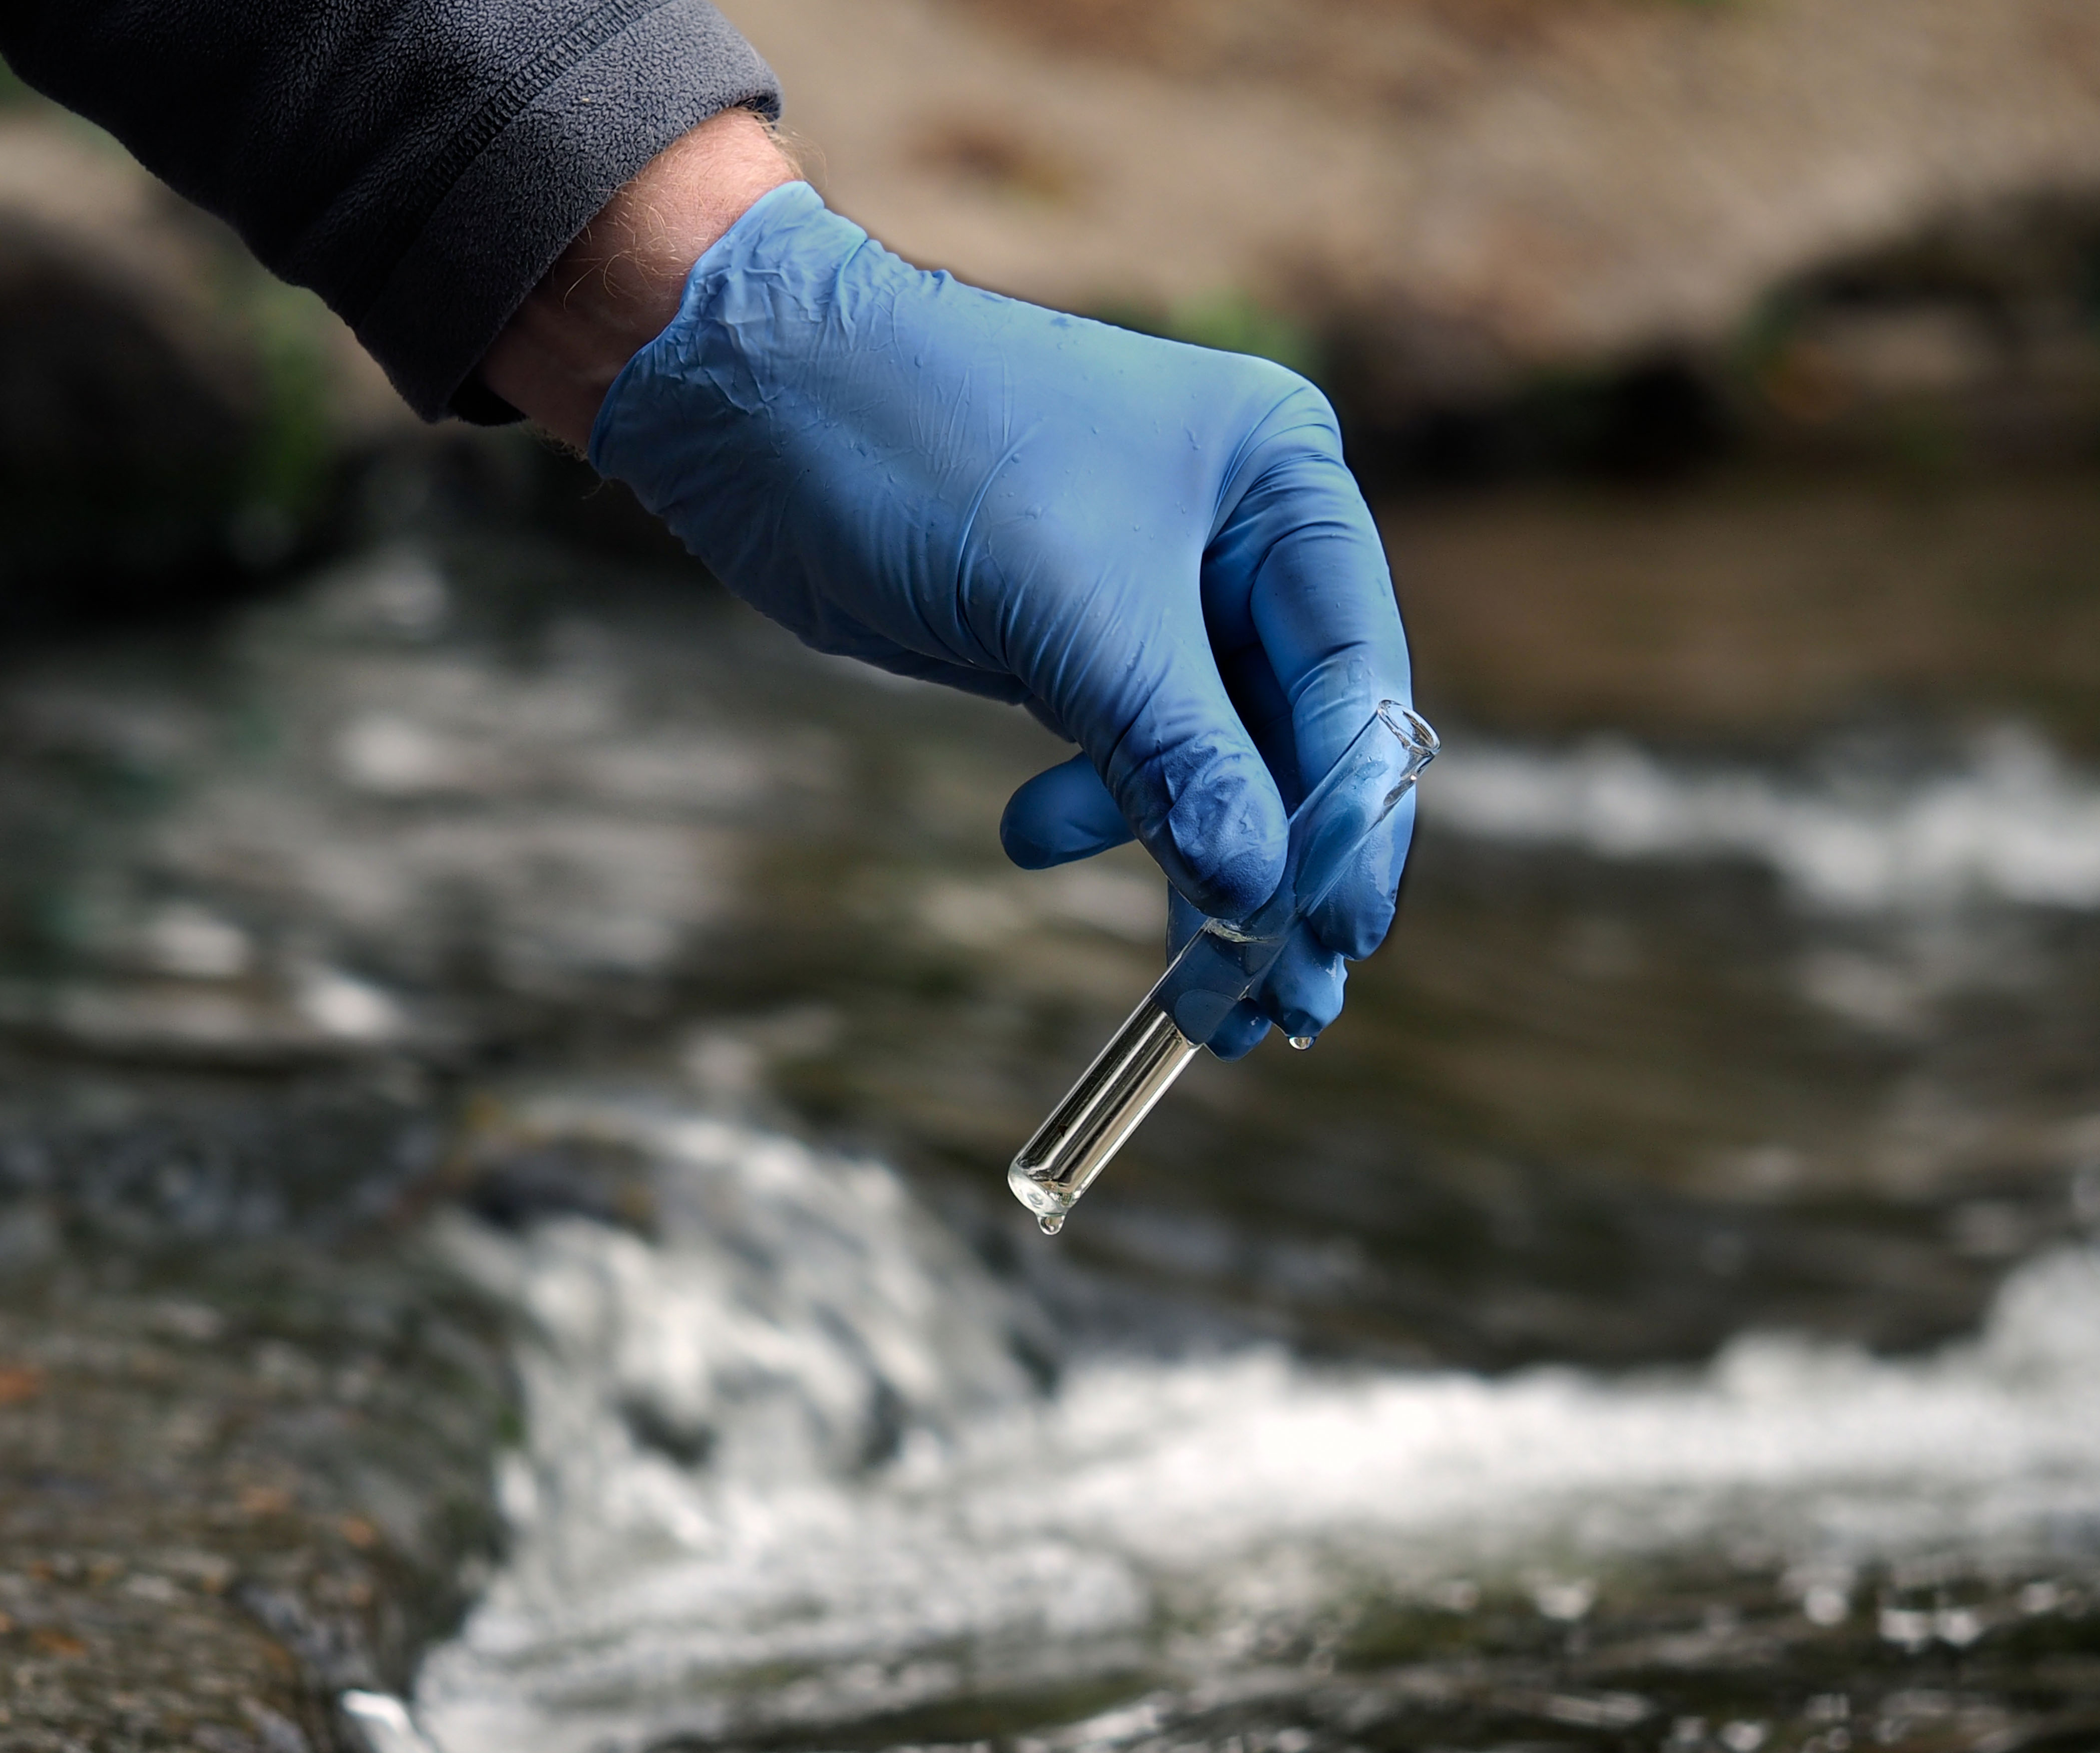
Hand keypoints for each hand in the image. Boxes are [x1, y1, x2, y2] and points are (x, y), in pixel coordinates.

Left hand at [501, 158, 1411, 1055]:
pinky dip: (1117, 823)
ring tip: (1194, 998)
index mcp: (1281, 479)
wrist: (747, 399)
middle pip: (1300, 738)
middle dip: (1282, 871)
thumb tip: (1260, 898)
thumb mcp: (1068, 613)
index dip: (1349, 817)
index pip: (1352, 675)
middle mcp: (1241, 534)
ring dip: (1200, 873)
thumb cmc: (918, 450)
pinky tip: (1040, 843)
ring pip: (1218, 766)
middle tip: (1284, 1006)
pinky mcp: (1082, 644)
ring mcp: (1161, 595)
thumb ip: (1179, 757)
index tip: (1337, 934)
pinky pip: (1138, 761)